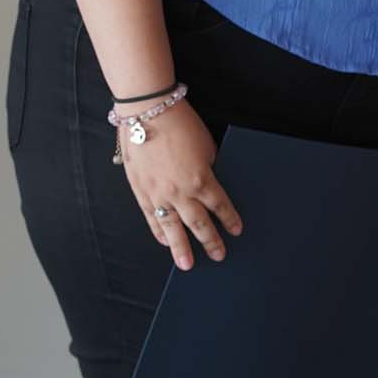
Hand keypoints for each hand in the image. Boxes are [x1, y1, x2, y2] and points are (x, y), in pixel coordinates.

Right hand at [119, 99, 241, 269]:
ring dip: (180, 248)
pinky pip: (150, 217)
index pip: (220, 206)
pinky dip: (158, 231)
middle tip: (218, 256)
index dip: (229, 220)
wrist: (148, 112)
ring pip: (172, 228)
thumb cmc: (180, 124)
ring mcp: (158, 194)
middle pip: (198, 223)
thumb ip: (209, 168)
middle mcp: (180, 192)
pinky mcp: (140, 191)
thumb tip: (209, 184)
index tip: (236, 231)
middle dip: (210, 241)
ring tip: (186, 265)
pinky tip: (164, 241)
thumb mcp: (206, 146)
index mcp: (202, 179)